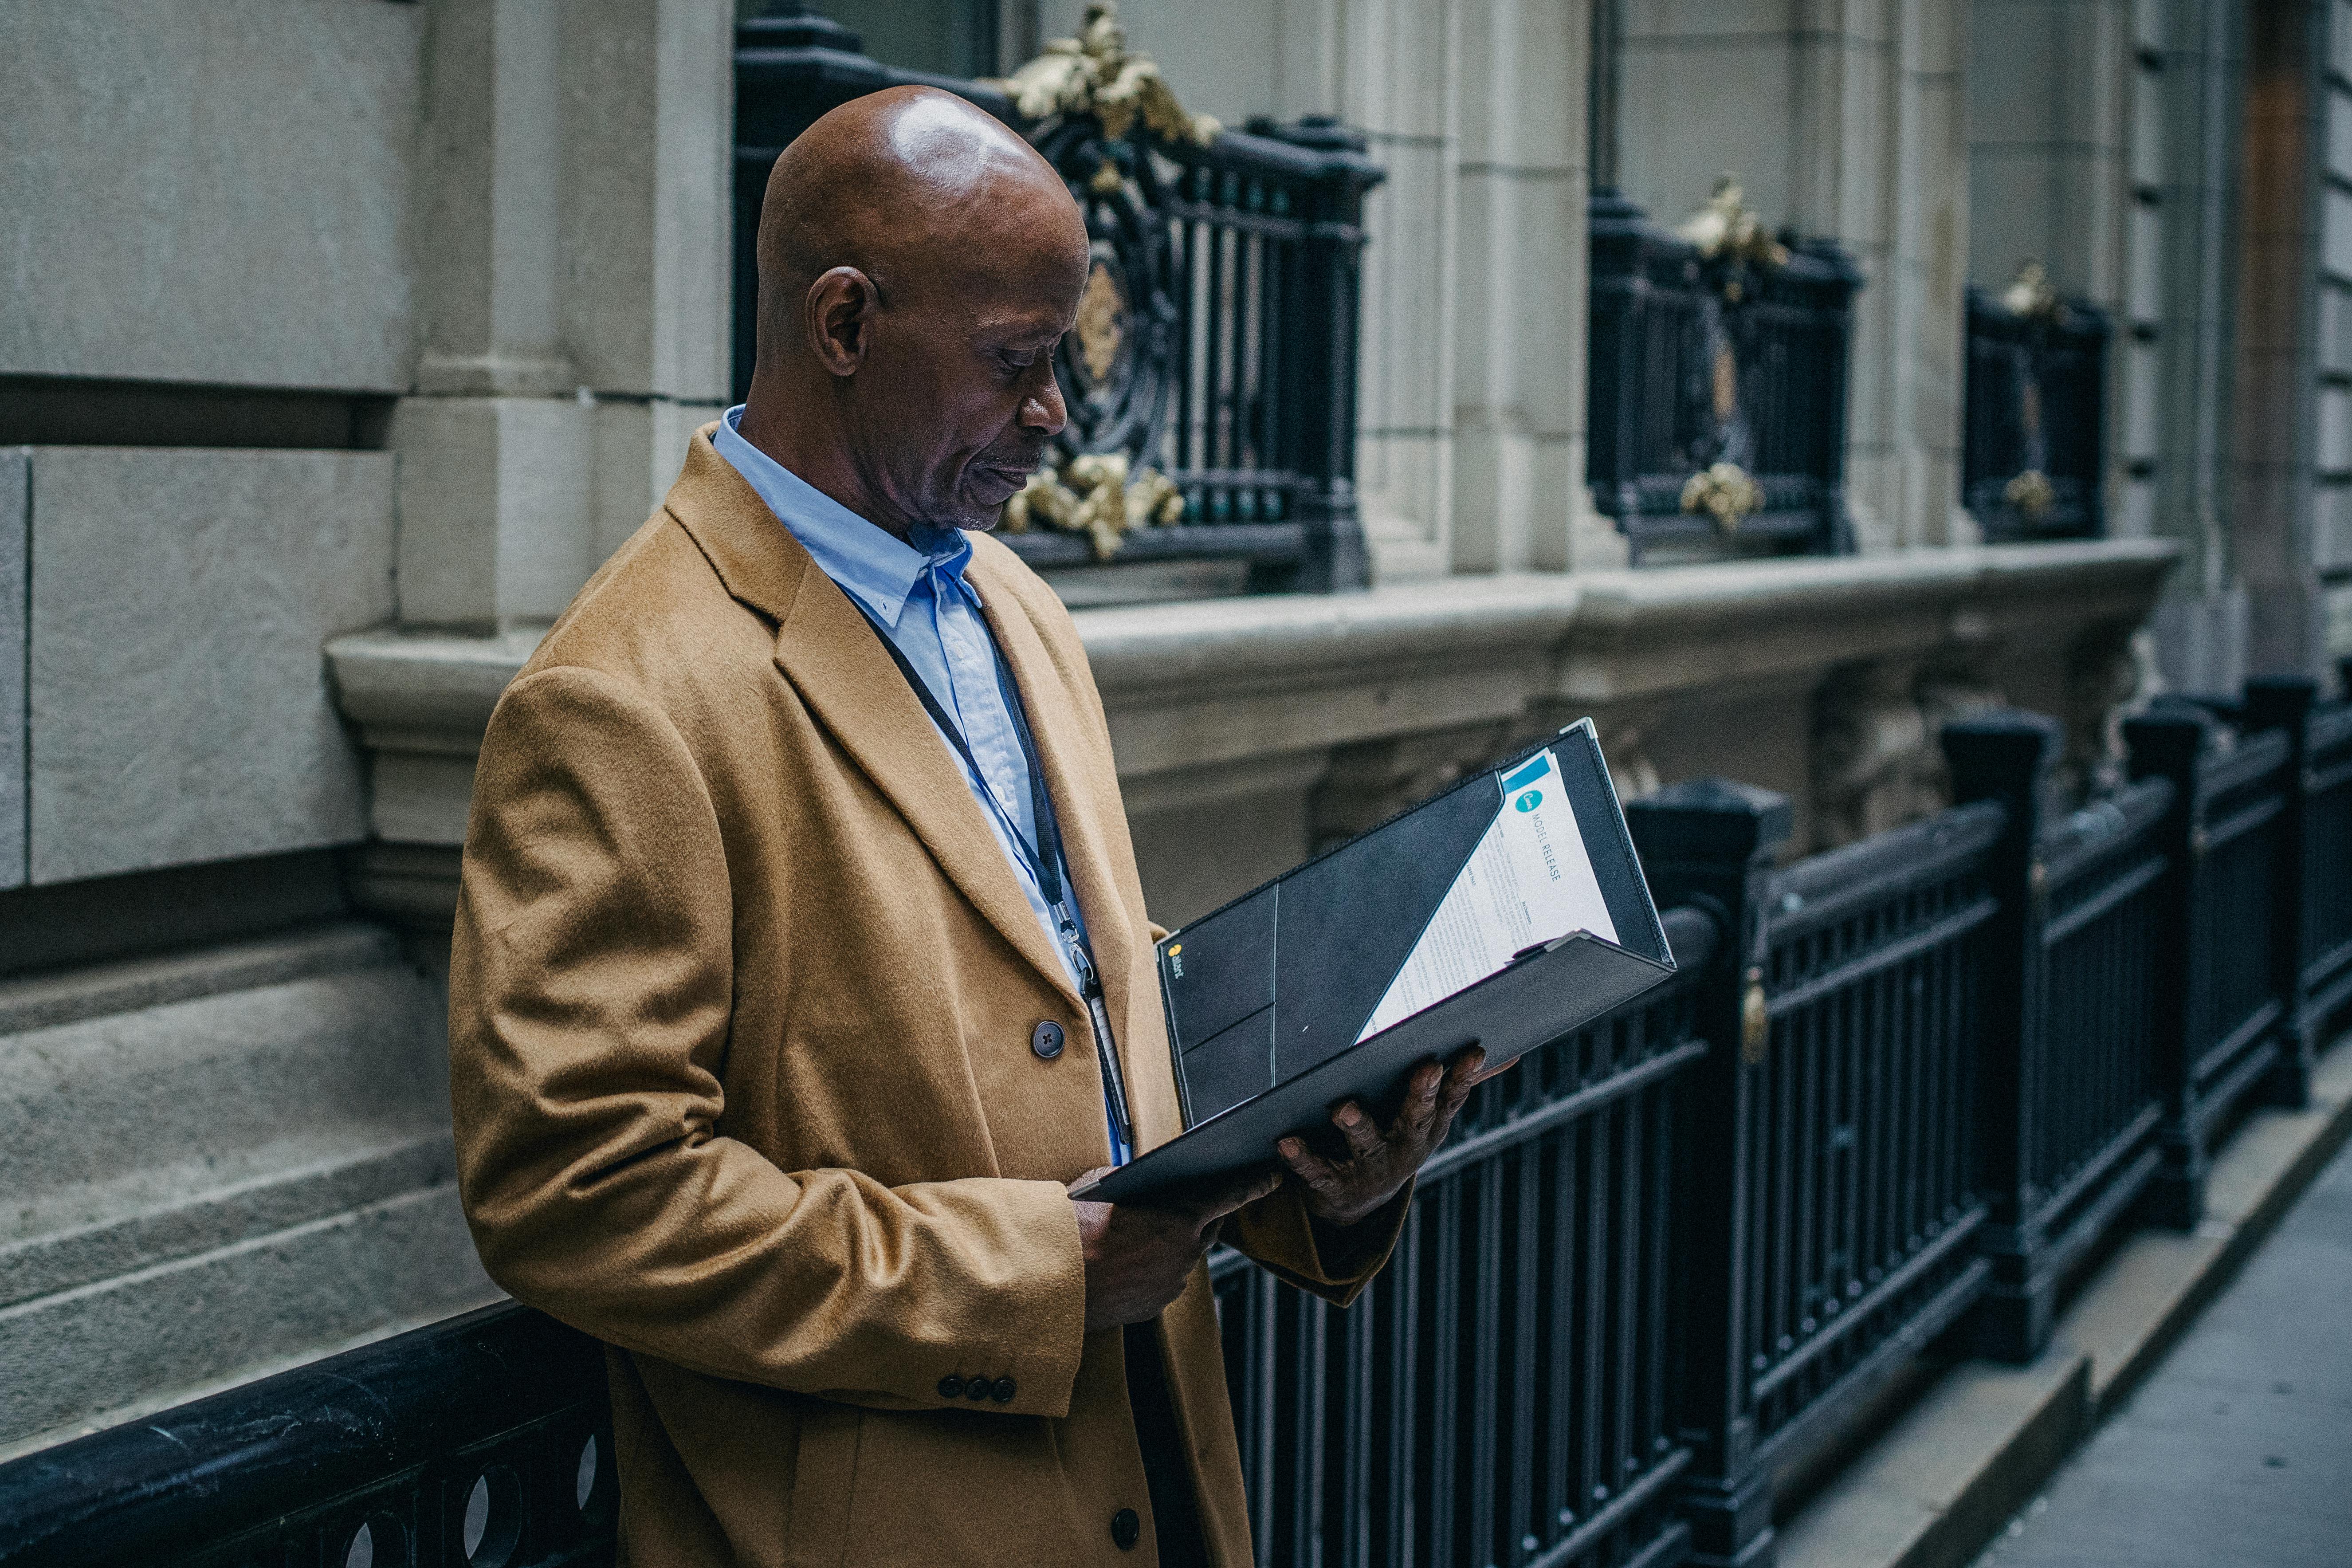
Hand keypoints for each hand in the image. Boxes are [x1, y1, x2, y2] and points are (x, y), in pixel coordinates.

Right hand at [1069, 1166, 1280, 1332]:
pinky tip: (1130, 1262)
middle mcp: (1186, 1253)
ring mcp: (1172, 1283)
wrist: (1052, 1280)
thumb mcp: (1103, 1184)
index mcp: (1181, 1217)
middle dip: (1206, 1213)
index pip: (1231, 1196)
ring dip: (1172, 1244)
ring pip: (1184, 1257)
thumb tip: (1134, 1177)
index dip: (1254, 1185)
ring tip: (1141, 1235)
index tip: (1271, 1177)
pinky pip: (1165, 1280)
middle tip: (1191, 1202)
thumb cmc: (1075, 1226)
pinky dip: (1155, 1269)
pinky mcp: (1156, 1305)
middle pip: (1209, 1228)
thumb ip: (1131, 1179)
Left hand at [1276, 1045, 1493, 1227]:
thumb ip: (1457, 1083)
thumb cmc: (1392, 1138)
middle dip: (1421, 1093)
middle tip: (1427, 1068)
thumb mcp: (1428, 1118)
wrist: (1353, 1205)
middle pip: (1414, 1117)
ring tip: (1345, 1106)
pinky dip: (1300, 1157)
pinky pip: (1316, 1169)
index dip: (1464, 1076)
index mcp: (1426, 1127)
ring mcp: (1368, 1167)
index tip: (1473, 1050)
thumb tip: (1506, 1054)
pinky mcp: (1331, 1184)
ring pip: (1364, 1143)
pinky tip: (1285, 1141)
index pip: (1450, 1099)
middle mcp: (1402, 1147)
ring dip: (1357, 1124)